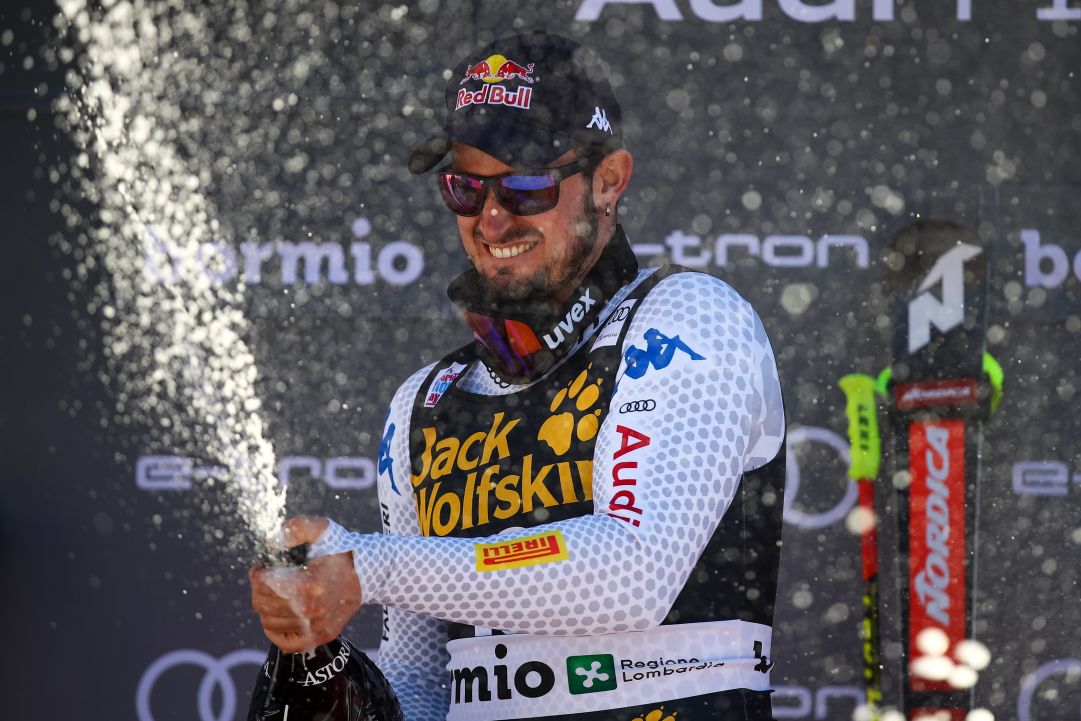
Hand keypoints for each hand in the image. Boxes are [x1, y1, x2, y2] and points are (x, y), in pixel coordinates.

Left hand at [249, 516, 361, 652]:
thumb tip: (271, 545)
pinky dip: (274, 631)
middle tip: (266, 579)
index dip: (258, 574)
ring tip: (274, 594)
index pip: (264, 585)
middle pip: (264, 604)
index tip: (262, 567)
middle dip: (259, 589)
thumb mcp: (321, 529)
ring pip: (270, 622)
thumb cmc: (341, 550)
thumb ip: (294, 529)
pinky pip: (285, 643)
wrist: (368, 573)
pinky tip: (277, 616)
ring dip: (266, 606)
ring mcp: (317, 627)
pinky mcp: (321, 636)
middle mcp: (311, 610)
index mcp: (308, 584)